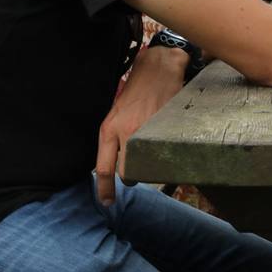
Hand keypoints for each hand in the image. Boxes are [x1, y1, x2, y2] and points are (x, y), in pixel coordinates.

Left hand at [95, 45, 188, 205]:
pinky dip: (166, 155)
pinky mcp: (165, 127)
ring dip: (150, 167)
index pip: (103, 168)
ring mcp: (146, 130)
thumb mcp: (117, 115)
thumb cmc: (137, 91)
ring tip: (155, 156)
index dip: (104, 189)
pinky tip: (169, 147)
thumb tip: (118, 164)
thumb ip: (115, 138)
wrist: (158, 68)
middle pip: (127, 172)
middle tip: (139, 172)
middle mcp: (125, 132)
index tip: (107, 203)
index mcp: (109, 130)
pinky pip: (164, 153)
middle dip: (133, 177)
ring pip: (146, 165)